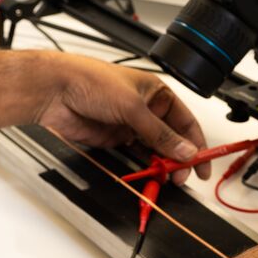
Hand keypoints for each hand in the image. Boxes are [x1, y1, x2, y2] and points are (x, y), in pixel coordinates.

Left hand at [29, 53, 210, 181]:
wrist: (55, 91)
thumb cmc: (90, 80)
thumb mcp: (133, 107)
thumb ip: (159, 133)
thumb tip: (184, 150)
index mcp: (156, 92)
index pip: (185, 121)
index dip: (196, 142)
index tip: (203, 162)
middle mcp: (145, 108)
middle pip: (171, 138)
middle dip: (179, 157)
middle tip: (182, 175)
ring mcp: (129, 124)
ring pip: (153, 149)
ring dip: (162, 163)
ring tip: (167, 177)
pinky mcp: (113, 138)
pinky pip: (134, 155)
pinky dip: (144, 165)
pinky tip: (150, 173)